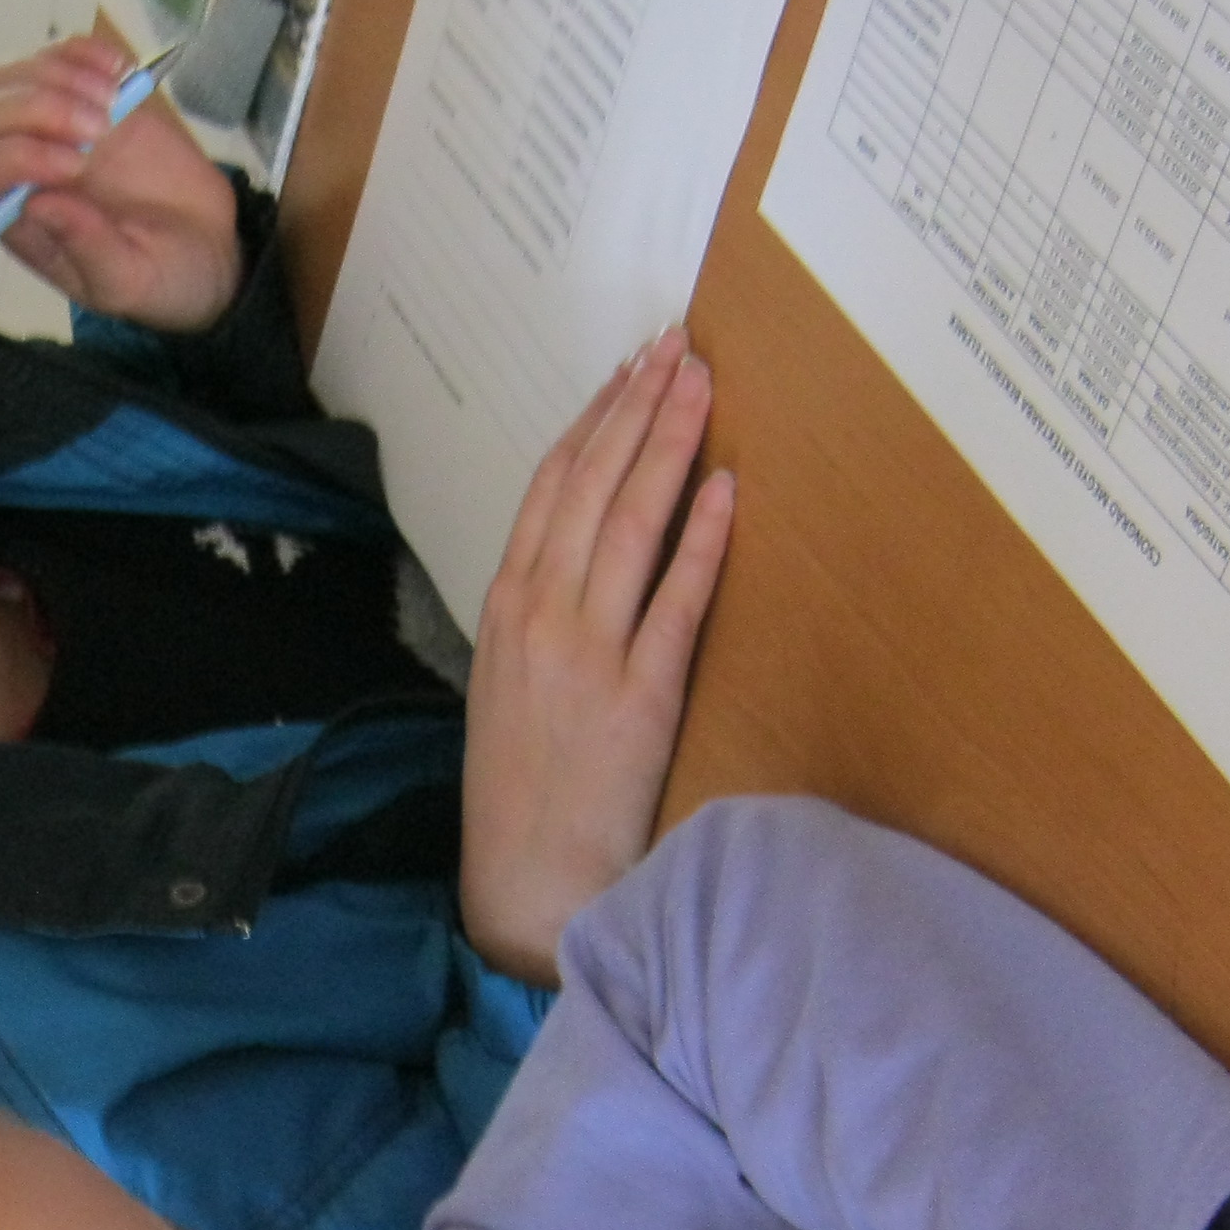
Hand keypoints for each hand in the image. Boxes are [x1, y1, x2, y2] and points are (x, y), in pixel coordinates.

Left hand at [0, 34, 239, 330]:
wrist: (205, 247)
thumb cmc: (159, 277)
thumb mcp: (128, 282)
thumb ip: (86, 250)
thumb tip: (38, 204)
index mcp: (16, 222)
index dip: (13, 160)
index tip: (78, 166)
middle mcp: (19, 171)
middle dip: (36, 111)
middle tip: (101, 129)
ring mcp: (47, 127)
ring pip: (11, 77)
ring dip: (59, 76)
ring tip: (115, 100)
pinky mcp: (82, 95)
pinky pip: (58, 53)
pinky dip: (84, 50)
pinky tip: (121, 71)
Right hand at [459, 331, 732, 985]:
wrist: (526, 883)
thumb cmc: (520, 791)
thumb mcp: (505, 688)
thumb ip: (535, 619)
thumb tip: (577, 558)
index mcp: (504, 608)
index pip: (552, 488)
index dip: (594, 420)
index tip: (630, 369)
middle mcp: (540, 616)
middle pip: (594, 486)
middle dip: (638, 408)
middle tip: (678, 345)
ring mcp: (587, 653)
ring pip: (630, 524)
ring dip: (667, 445)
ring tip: (701, 385)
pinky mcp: (638, 698)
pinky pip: (674, 602)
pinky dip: (700, 542)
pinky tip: (724, 488)